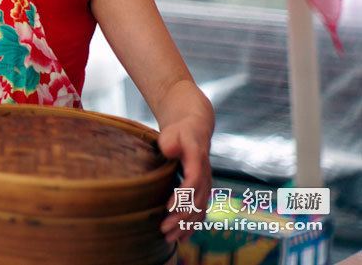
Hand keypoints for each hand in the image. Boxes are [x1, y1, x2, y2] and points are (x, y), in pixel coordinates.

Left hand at [158, 117, 212, 242]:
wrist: (195, 131)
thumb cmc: (180, 132)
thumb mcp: (173, 132)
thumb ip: (170, 141)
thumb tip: (168, 150)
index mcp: (198, 160)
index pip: (193, 181)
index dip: (182, 195)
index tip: (167, 207)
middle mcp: (205, 176)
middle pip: (196, 201)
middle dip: (181, 217)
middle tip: (163, 229)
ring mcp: (205, 185)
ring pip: (199, 210)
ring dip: (186, 226)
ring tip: (169, 238)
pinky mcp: (202, 191)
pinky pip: (200, 212)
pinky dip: (192, 226)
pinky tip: (182, 238)